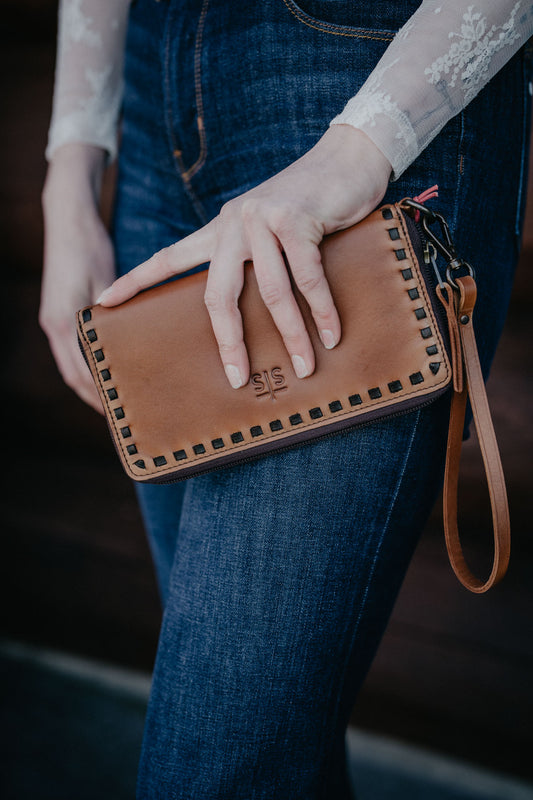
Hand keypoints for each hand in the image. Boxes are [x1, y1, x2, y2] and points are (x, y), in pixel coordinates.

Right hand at [40, 144, 115, 412]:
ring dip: (90, 383)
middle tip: (120, 415)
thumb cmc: (89, 247)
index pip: (80, 374)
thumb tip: (126, 345)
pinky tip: (109, 367)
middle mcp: (54, 325)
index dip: (97, 397)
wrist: (68, 221)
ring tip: (116, 398)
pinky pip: (73, 350)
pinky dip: (87, 365)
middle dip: (94, 398)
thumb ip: (110, 315)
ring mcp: (54, 320)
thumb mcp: (104, 282)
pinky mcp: (59, 312)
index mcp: (63, 322)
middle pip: (73, 375)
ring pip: (71, 364)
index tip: (117, 414)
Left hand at [98, 126, 390, 387]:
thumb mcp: (273, 232)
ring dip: (292, 335)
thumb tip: (261, 316)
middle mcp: (234, 222)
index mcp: (221, 229)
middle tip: (236, 378)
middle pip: (218, 294)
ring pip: (271, 292)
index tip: (104, 302)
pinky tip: (332, 334)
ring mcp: (263, 219)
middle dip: (228, 342)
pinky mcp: (296, 218)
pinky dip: (322, 310)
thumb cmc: (313, 205)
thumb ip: (258, 263)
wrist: (349, 160)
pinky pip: (307, 277)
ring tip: (304, 367)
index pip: (170, 258)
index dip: (135, 281)